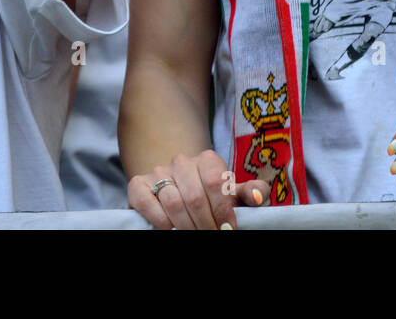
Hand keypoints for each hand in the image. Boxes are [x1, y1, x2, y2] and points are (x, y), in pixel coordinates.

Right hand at [126, 150, 269, 229]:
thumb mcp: (234, 192)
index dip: (223, 211)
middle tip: (212, 236)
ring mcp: (159, 172)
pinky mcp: (138, 184)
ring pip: (173, 202)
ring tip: (194, 235)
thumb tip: (257, 196)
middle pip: (195, 197)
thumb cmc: (212, 194)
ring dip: (186, 226)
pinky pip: (148, 203)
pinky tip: (170, 229)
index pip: (217, 184)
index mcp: (208, 159)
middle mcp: (182, 161)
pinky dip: (160, 221)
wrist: (178, 187)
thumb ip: (251, 192)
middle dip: (206, 224)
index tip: (228, 229)